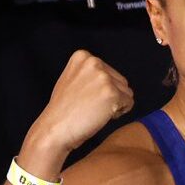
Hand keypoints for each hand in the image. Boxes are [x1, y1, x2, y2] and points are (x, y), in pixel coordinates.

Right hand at [27, 50, 135, 164]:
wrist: (54, 129)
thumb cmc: (64, 109)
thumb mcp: (72, 79)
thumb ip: (89, 73)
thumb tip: (107, 74)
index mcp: (83, 56)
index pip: (110, 72)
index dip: (102, 89)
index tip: (85, 97)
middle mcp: (94, 62)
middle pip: (121, 81)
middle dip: (111, 96)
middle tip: (90, 107)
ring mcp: (103, 78)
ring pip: (127, 92)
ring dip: (116, 105)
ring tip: (94, 110)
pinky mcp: (112, 93)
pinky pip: (129, 103)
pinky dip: (119, 112)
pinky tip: (101, 116)